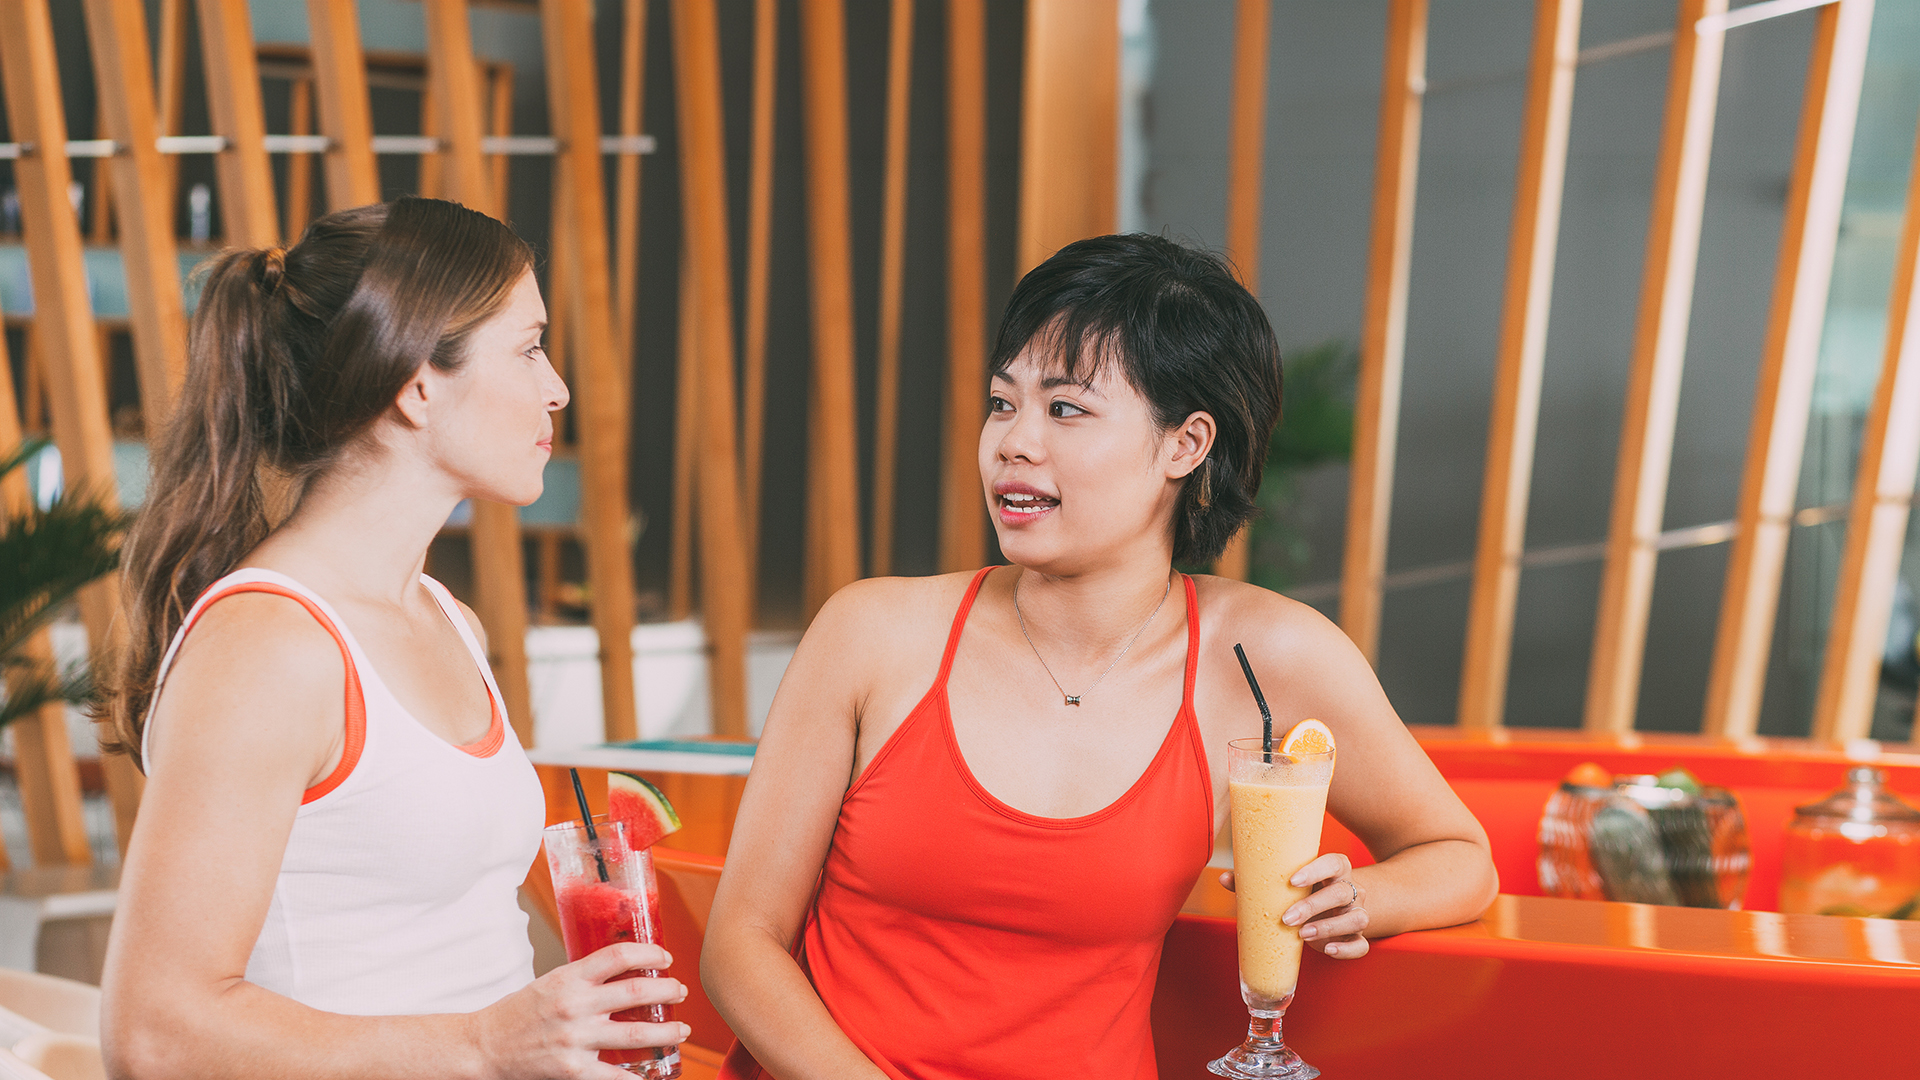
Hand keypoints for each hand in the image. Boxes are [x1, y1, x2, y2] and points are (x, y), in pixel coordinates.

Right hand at [471, 942, 690, 1079]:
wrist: (484, 1047)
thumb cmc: (518, 1013)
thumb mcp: (551, 982)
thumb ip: (584, 979)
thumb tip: (624, 972)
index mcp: (569, 978)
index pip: (619, 956)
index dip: (649, 953)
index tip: (665, 956)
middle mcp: (575, 1006)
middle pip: (636, 992)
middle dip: (667, 990)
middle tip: (680, 991)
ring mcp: (575, 1040)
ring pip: (636, 1033)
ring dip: (667, 1031)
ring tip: (681, 1030)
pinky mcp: (573, 1070)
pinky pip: (615, 1075)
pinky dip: (639, 1077)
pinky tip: (655, 1074)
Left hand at [1218, 853, 1369, 959]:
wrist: (1333, 907)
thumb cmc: (1304, 892)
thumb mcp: (1286, 886)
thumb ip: (1257, 882)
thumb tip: (1224, 877)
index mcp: (1334, 870)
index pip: (1334, 863)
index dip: (1316, 870)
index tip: (1293, 881)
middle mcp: (1350, 889)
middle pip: (1342, 893)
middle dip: (1314, 906)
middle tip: (1287, 918)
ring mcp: (1356, 913)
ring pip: (1357, 918)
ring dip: (1330, 927)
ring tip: (1303, 934)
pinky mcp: (1356, 937)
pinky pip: (1361, 945)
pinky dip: (1347, 949)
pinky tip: (1328, 949)